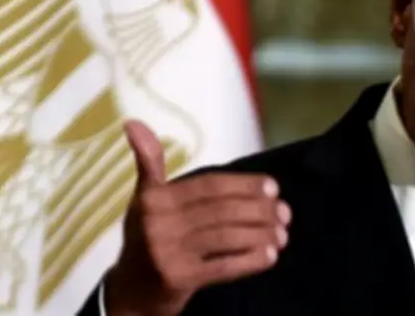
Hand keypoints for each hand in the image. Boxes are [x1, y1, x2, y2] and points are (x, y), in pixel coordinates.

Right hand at [104, 121, 290, 315]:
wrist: (130, 292)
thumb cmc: (145, 237)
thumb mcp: (145, 199)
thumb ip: (150, 163)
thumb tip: (133, 122)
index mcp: (154, 197)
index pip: (210, 185)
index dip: (244, 185)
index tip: (273, 187)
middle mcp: (158, 222)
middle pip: (222, 210)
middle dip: (259, 210)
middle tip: (284, 213)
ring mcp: (167, 253)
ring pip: (227, 237)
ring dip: (261, 234)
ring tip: (283, 234)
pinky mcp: (179, 279)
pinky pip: (224, 267)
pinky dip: (250, 260)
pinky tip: (270, 255)